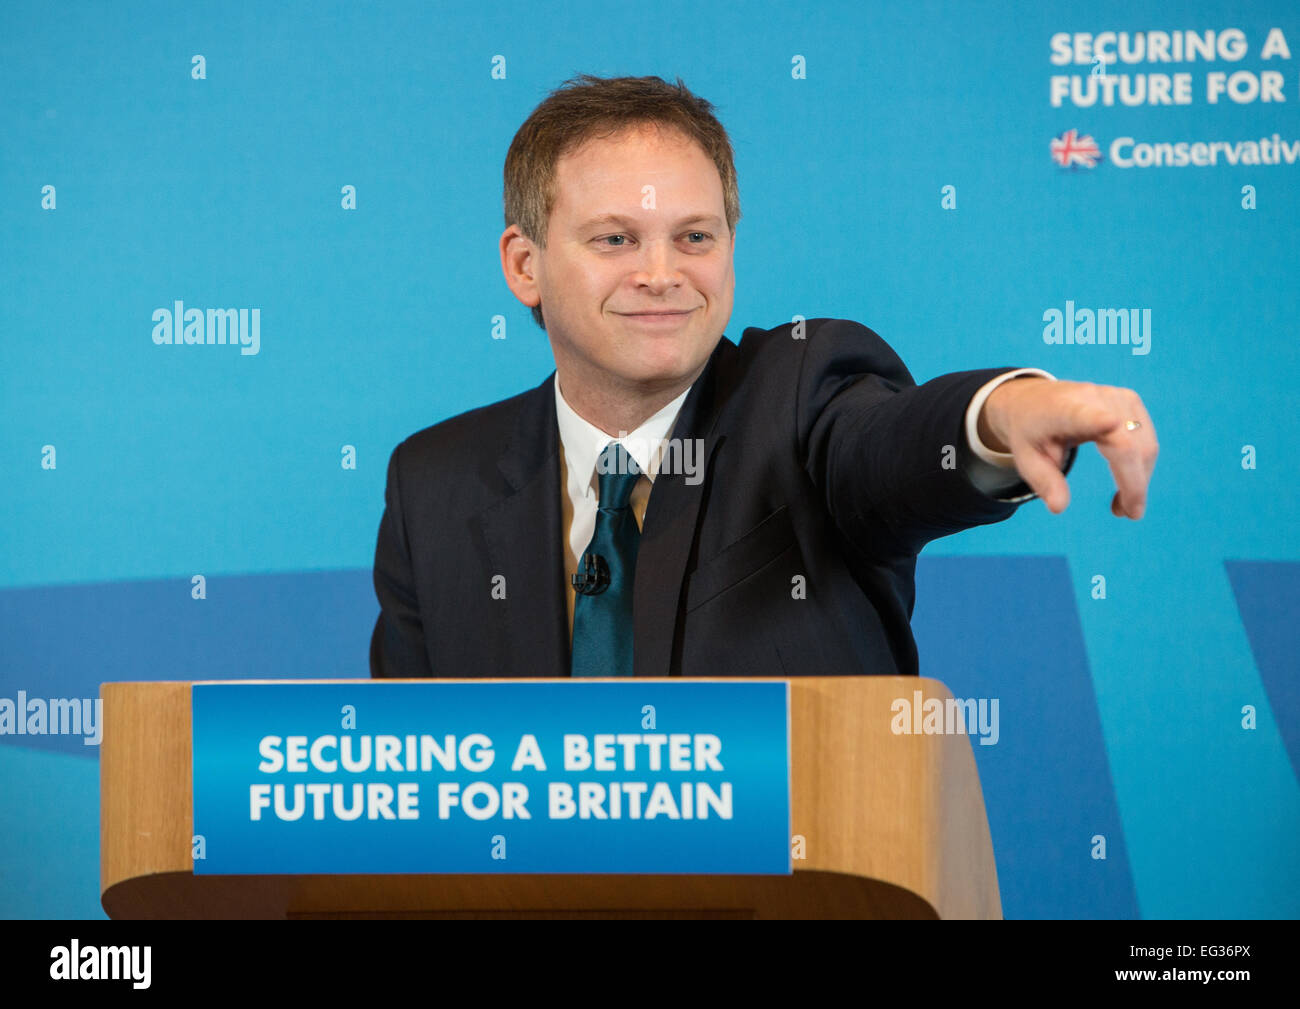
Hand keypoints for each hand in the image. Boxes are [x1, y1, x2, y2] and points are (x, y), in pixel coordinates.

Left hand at [977, 378, 1157, 518]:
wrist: (1034, 399)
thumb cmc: (1031, 432)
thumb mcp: (1026, 458)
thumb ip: (1044, 481)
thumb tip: (1059, 508)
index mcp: (1062, 411)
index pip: (1081, 415)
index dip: (1097, 420)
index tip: (1109, 422)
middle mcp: (1093, 398)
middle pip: (1125, 444)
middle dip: (1133, 484)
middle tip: (1123, 514)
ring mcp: (1116, 397)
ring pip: (1144, 445)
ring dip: (1140, 479)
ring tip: (1121, 506)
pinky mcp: (1130, 401)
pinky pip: (1147, 440)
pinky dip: (1141, 467)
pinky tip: (1128, 486)